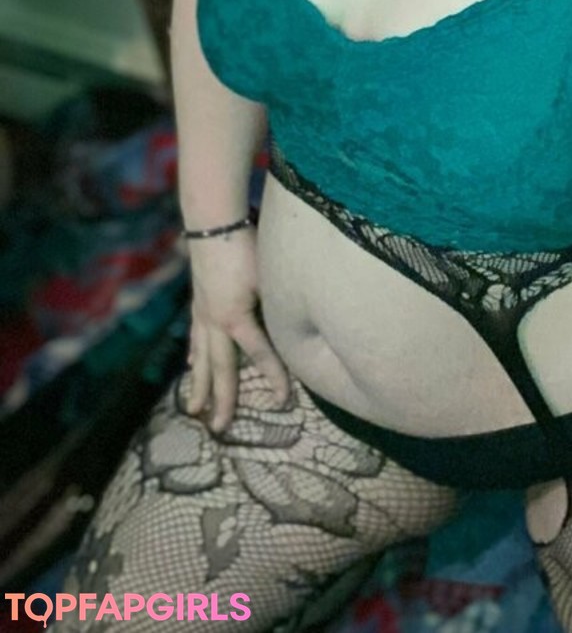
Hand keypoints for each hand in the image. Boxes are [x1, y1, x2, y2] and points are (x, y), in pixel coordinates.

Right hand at [183, 228, 289, 431]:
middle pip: (219, 368)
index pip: (259, 355)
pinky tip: (191, 363)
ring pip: (200, 356)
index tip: (284, 401)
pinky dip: (194, 353)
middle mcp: (215, 321)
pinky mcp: (199, 300)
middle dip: (221, 399)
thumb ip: (279, 305)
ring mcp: (202, 312)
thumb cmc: (246, 246)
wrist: (213, 223)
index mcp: (235, 318)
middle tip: (219, 428)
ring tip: (194, 408)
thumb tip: (298, 326)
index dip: (274, 378)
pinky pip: (196, 336)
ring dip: (199, 383)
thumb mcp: (268, 277)